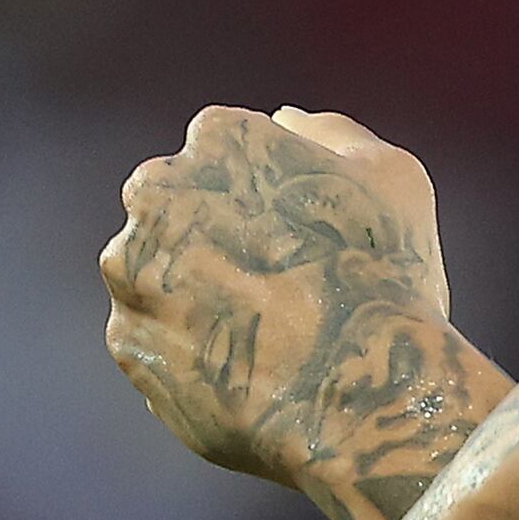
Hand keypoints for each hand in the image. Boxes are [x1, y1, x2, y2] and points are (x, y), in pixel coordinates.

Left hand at [102, 107, 461, 501]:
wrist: (358, 397)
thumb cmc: (386, 279)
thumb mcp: (390, 178)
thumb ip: (330, 135)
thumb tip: (285, 122)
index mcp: (218, 138)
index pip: (228, 154)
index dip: (270, 199)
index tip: (304, 238)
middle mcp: (156, 194)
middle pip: (182, 209)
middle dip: (220, 241)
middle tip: (284, 287)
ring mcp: (134, 272)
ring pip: (162, 275)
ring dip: (200, 297)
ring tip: (268, 337)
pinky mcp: (128, 344)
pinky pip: (158, 342)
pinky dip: (193, 356)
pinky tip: (247, 373)